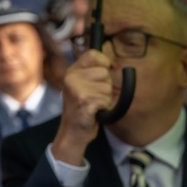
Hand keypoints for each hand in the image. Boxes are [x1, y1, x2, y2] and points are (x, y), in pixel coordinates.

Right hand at [52, 48, 112, 164]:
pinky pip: (106, 99)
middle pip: (104, 72)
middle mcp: (72, 77)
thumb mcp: (83, 85)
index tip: (107, 71)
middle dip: (106, 86)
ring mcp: (77, 89)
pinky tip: (95, 111)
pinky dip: (104, 107)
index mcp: (72, 71)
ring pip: (107, 87)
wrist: (73, 131)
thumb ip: (94, 72)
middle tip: (95, 97)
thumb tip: (115, 63)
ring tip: (94, 104)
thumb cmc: (82, 108)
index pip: (93, 54)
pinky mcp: (84, 101)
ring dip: (105, 98)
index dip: (105, 62)